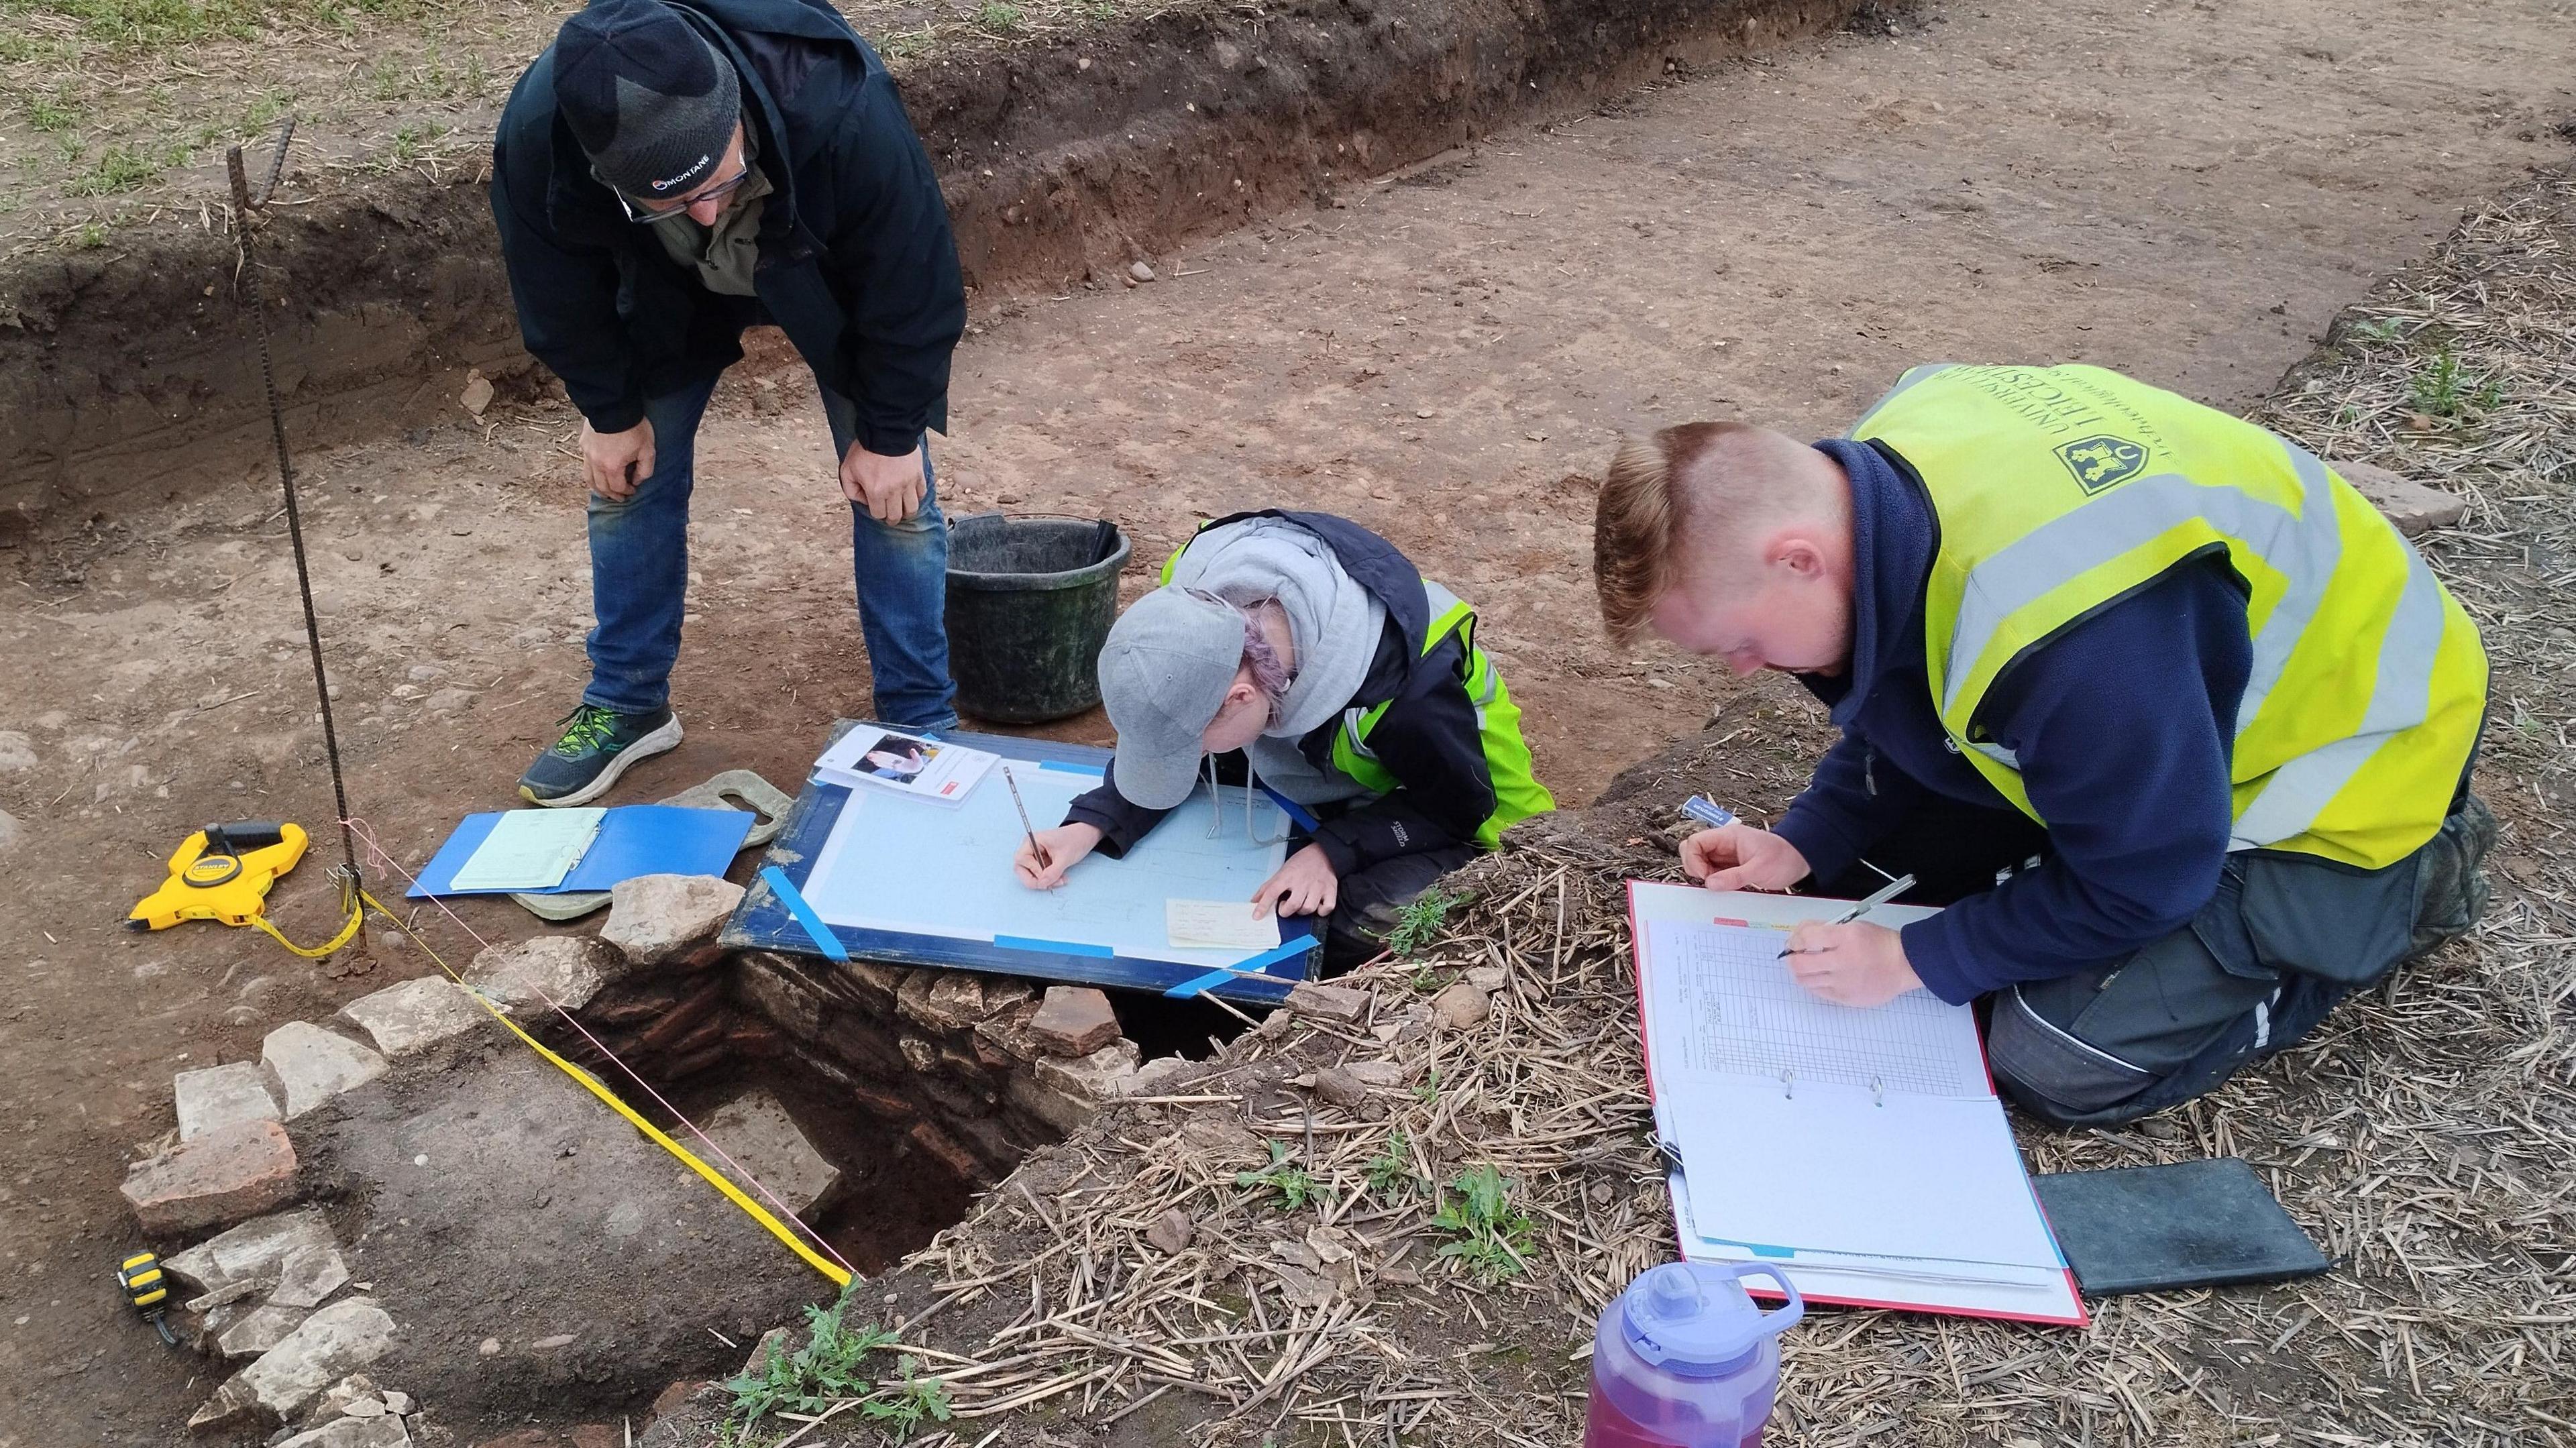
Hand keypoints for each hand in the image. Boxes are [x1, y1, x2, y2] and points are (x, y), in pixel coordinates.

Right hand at [582, 417, 656, 500]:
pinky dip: (591, 473)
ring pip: (588, 478)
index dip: (626, 492)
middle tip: (620, 497)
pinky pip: (585, 464)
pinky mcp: (583, 443)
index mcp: (611, 467)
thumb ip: (644, 470)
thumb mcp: (648, 450)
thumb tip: (636, 481)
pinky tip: (597, 473)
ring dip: (598, 488)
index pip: (617, 487)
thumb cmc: (633, 428)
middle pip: (601, 486)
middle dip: (612, 494)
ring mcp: (587, 453)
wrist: (614, 406)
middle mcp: (595, 463)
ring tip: (605, 491)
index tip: (633, 490)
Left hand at [841, 441, 926, 523]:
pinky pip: (921, 493)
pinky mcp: (918, 475)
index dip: (877, 513)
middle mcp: (893, 491)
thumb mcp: (847, 469)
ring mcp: (908, 484)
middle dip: (892, 519)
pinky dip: (917, 496)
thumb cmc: (865, 450)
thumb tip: (863, 500)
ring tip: (904, 510)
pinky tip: (911, 494)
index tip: (876, 508)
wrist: (886, 431)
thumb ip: (850, 489)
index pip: (878, 514)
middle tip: (891, 517)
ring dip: (907, 512)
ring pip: (912, 508)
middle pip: (896, 516)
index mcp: (875, 491)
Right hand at [1013, 823, 1101, 889]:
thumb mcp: (1065, 857)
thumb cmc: (1075, 840)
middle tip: (1049, 884)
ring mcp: (1035, 856)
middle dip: (1035, 879)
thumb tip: (1042, 883)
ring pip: (1030, 875)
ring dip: (1044, 881)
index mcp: (1032, 841)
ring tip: (1060, 880)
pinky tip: (1060, 878)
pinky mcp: (1041, 862)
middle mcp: (1030, 848)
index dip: (1032, 870)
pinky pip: (1039, 875)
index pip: (1021, 860)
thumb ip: (1052, 872)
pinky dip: (1049, 880)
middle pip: (1021, 869)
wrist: (1085, 836)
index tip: (1046, 874)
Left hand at [1251, 843, 1338, 918]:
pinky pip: (1326, 908)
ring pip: (1308, 908)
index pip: (1272, 892)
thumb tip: (1255, 900)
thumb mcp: (1282, 871)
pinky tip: (1317, 905)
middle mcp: (1302, 882)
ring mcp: (1317, 887)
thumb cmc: (1301, 863)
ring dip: (1302, 911)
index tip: (1257, 916)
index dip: (1263, 906)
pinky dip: (1321, 911)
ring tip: (1300, 904)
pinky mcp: (1330, 890)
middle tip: (1284, 906)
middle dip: (1286, 911)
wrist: (1323, 853)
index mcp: (1288, 876)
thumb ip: (1268, 887)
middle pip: (1293, 905)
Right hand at [1681, 824, 1810, 891]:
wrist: (1800, 860)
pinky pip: (1713, 873)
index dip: (1693, 858)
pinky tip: (1725, 888)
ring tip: (1721, 886)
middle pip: (1693, 851)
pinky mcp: (1730, 867)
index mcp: (1728, 836)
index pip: (1696, 841)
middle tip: (1710, 882)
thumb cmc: (1784, 858)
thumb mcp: (1760, 869)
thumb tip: (1709, 884)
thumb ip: (1734, 877)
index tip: (1704, 876)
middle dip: (1695, 867)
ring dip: (1705, 877)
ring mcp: (1725, 855)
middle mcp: (1723, 844)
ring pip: (1701, 864)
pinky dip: (1714, 882)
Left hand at [1780, 922, 1921, 1006]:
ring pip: (1805, 980)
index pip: (1807, 938)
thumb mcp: (1853, 926)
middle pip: (1800, 964)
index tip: (1794, 941)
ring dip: (1801, 972)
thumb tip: (1800, 934)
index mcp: (1846, 937)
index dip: (1794, 939)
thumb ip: (1825, 929)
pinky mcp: (1846, 997)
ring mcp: (1844, 982)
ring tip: (1808, 966)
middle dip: (1792, 958)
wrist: (1903, 964)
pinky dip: (1815, 983)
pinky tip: (1821, 976)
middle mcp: (1843, 961)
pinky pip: (1818, 992)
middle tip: (1794, 955)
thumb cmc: (1878, 943)